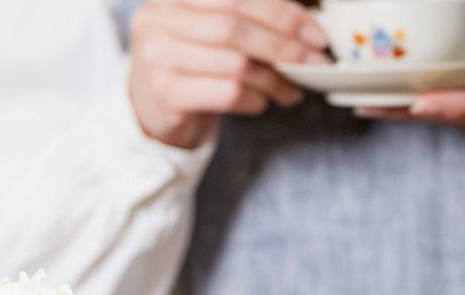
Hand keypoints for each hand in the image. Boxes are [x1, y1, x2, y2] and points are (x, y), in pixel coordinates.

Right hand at [129, 0, 328, 149]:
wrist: (150, 111)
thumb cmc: (188, 69)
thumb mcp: (208, 34)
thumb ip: (244, 22)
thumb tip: (302, 32)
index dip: (282, 13)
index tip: (314, 34)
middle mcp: (160, 19)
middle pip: (236, 26)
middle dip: (283, 46)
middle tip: (313, 62)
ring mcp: (158, 56)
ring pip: (234, 63)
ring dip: (272, 79)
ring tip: (290, 90)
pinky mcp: (166, 94)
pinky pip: (226, 93)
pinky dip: (253, 99)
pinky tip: (261, 102)